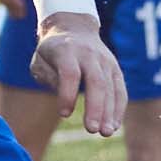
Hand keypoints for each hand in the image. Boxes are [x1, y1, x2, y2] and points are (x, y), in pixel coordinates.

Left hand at [30, 15, 126, 137]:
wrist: (74, 28)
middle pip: (96, 81)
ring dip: (110, 112)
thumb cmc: (51, 51)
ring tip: (106, 132)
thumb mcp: (39, 61)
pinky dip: (118, 109)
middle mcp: (89, 54)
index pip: (70, 73)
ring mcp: (105, 61)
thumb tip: (64, 96)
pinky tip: (114, 126)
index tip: (64, 114)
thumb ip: (47, 77)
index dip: (68, 94)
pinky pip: (120, 90)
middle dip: (95, 107)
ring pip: (110, 87)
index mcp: (66, 51)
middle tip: (92, 130)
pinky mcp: (115, 69)